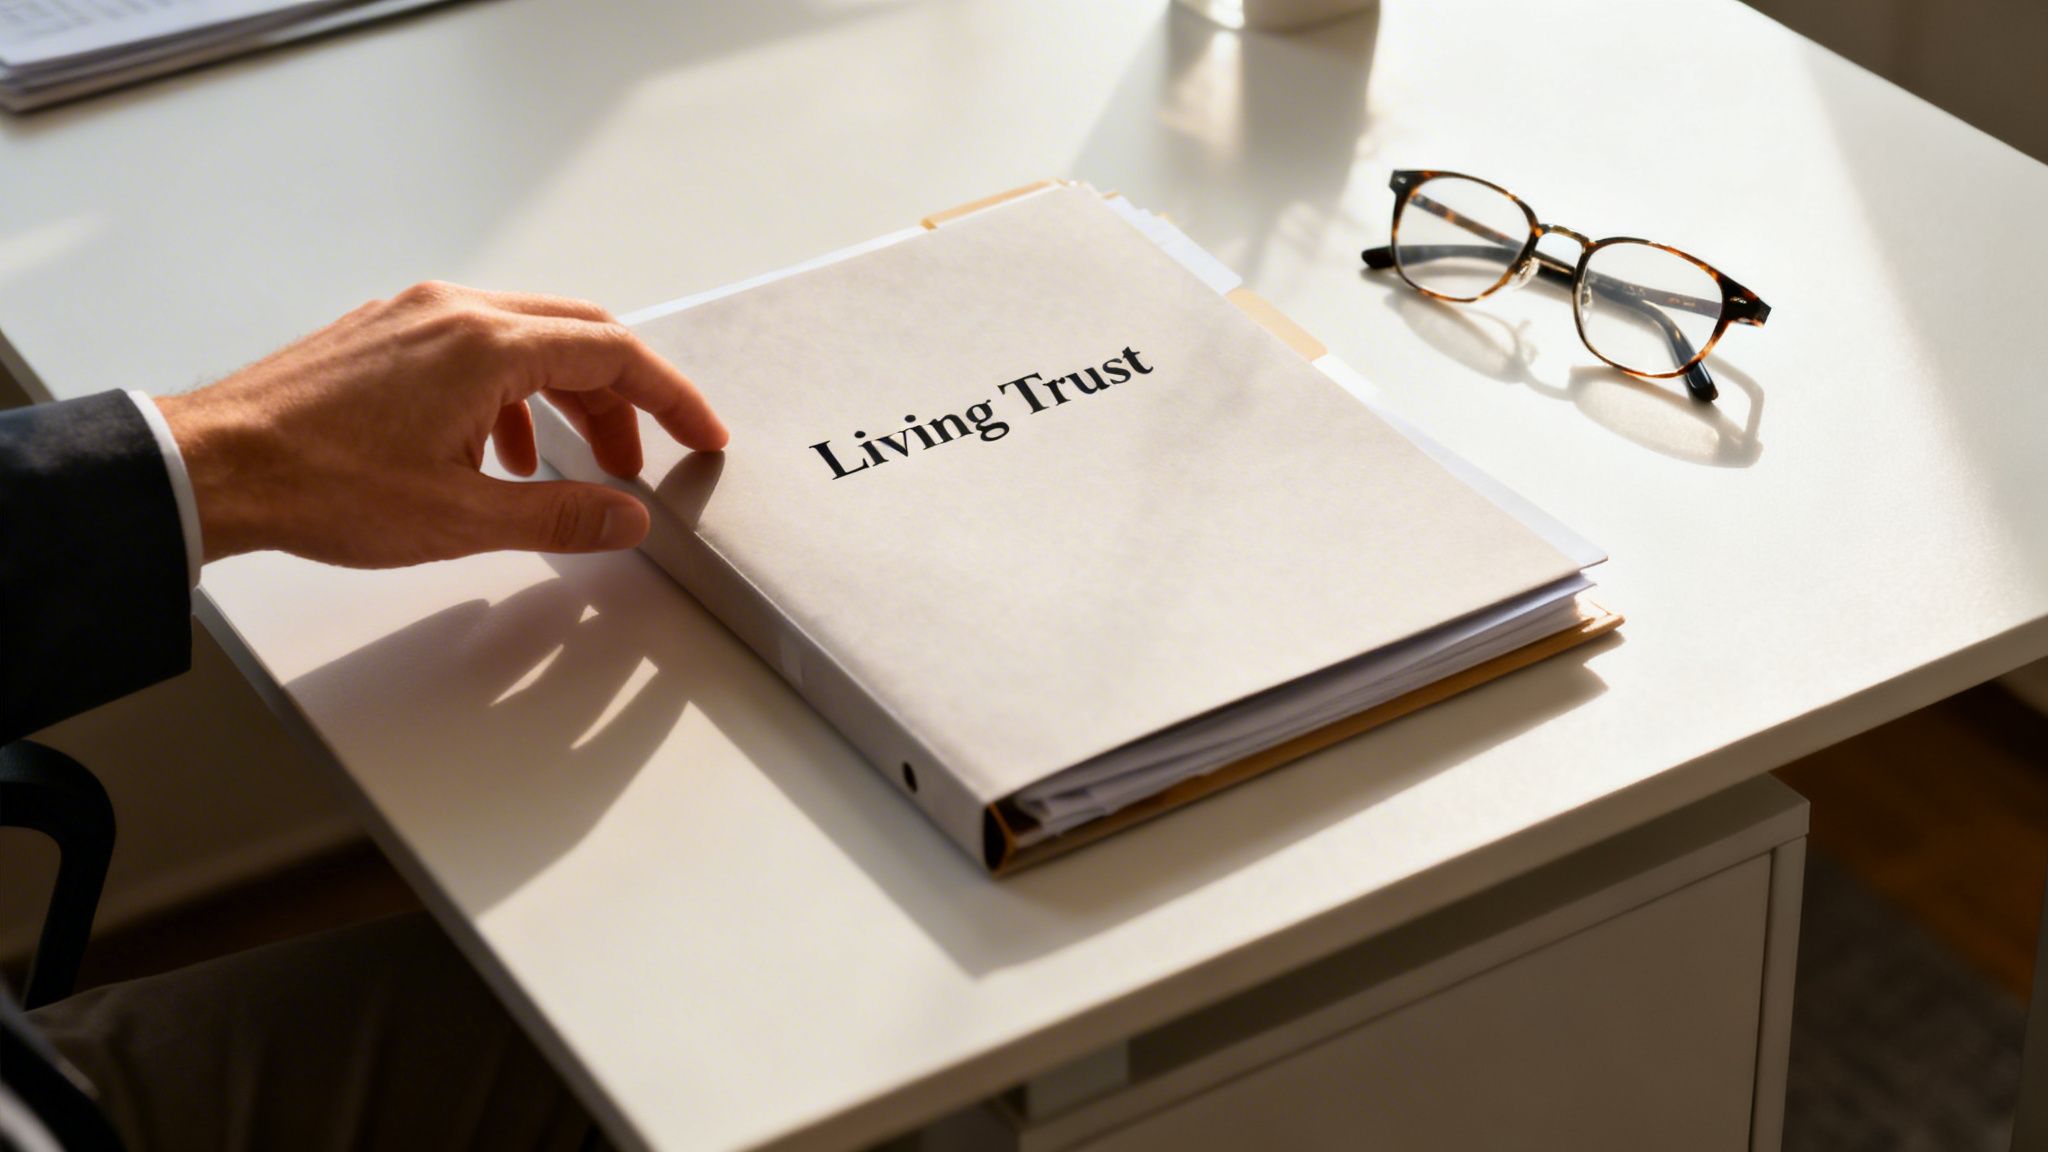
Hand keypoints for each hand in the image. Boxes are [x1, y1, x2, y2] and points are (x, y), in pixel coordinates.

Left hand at [157, 282, 726, 567]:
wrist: (213, 466)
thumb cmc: (323, 486)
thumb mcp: (462, 518)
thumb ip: (562, 515)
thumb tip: (629, 516)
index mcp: (488, 345)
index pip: (616, 354)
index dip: (673, 398)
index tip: (702, 437)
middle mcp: (456, 311)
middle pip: (579, 337)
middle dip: (623, 401)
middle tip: (641, 461)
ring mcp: (415, 316)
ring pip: (527, 341)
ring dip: (566, 400)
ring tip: (571, 470)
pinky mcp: (383, 333)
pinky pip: (476, 347)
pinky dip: (512, 394)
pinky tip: (496, 454)